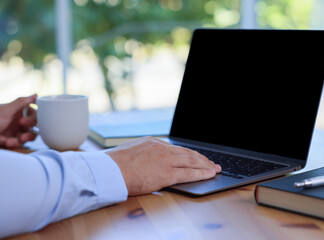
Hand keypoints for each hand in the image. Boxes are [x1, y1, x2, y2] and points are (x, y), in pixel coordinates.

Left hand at [0, 94, 36, 147]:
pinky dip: (9, 142)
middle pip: (33, 128)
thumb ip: (21, 102)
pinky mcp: (11, 139)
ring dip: (17, 140)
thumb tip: (36, 94)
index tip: (23, 123)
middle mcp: (17, 119)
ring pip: (26, 137)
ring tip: (8, 142)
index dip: (31, 120)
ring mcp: (14, 130)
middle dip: (27, 134)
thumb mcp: (6, 111)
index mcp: (17, 110)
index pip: (34, 114)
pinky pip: (18, 143)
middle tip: (21, 136)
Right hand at [107, 137, 221, 195]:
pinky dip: (201, 173)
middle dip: (201, 158)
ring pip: (191, 161)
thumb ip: (143, 154)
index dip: (188, 154)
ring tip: (214, 168)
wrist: (109, 170)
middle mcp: (161, 149)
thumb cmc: (114, 164)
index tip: (195, 157)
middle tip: (211, 162)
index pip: (176, 148)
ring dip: (205, 165)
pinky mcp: (166, 173)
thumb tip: (146, 161)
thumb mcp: (130, 152)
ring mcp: (165, 160)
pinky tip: (209, 174)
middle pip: (187, 153)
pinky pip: (188, 173)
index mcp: (153, 143)